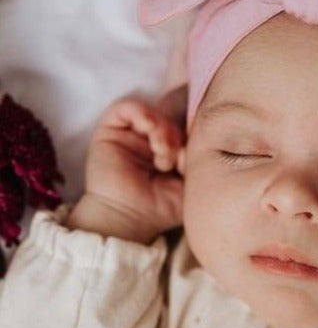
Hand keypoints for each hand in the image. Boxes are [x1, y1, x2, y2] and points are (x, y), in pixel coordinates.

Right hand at [68, 98, 184, 242]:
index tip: (189, 161)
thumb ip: (198, 161)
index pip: (184, 127)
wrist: (129, 219)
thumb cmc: (159, 208)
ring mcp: (129, 136)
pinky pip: (126, 107)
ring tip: (162, 154)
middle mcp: (147, 141)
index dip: (191, 136)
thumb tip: (198, 140)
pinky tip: (150, 132)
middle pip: (170, 118)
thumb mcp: (190, 185)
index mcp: (167, 151)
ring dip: (163, 129)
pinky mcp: (109, 131)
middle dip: (177, 136)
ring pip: (152, 112)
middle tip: (175, 161)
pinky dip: (142, 114)